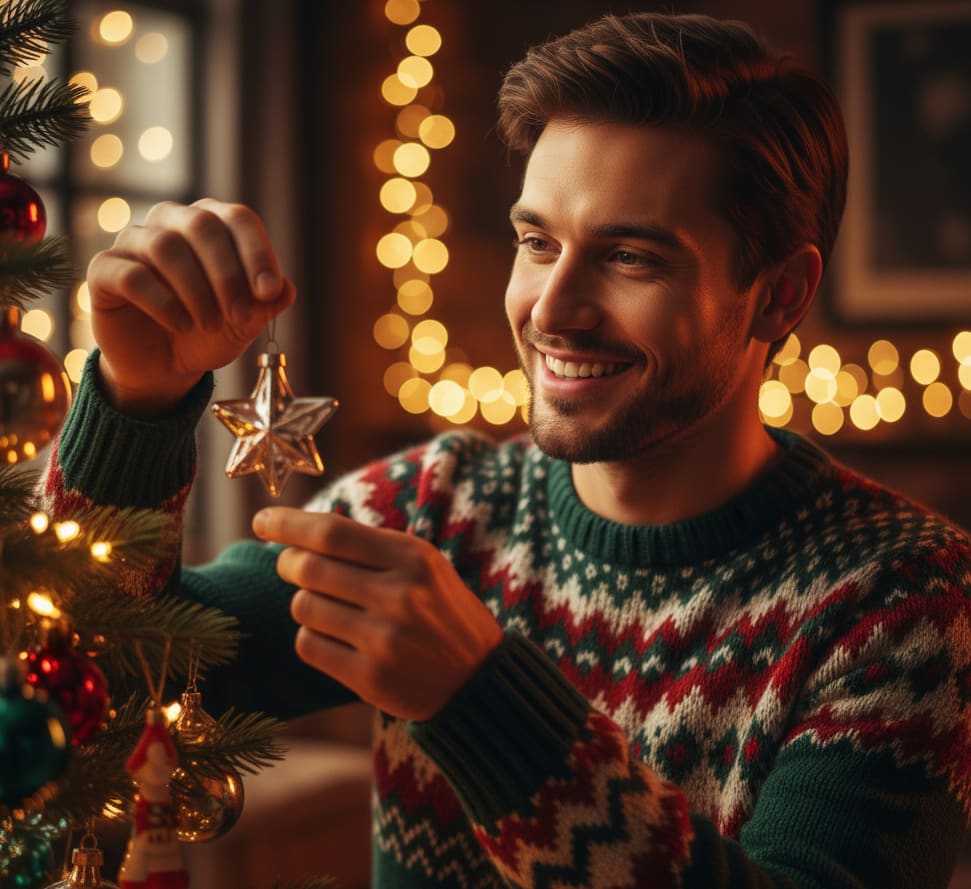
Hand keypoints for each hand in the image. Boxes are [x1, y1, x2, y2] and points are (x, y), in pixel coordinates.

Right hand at [87, 199, 294, 415]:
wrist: (164, 366)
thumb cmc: (207, 332)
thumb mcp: (245, 323)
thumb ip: (265, 304)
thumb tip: (286, 289)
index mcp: (211, 224)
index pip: (237, 218)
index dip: (257, 253)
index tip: (269, 291)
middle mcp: (170, 222)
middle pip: (202, 226)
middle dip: (227, 274)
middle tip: (240, 315)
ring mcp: (133, 242)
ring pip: (166, 247)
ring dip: (197, 290)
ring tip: (210, 324)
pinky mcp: (104, 270)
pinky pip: (132, 275)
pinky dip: (162, 302)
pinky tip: (180, 324)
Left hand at [252, 508, 503, 720]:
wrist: (478, 679)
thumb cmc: (441, 612)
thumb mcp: (424, 566)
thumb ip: (371, 547)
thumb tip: (301, 531)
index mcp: (413, 558)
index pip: (332, 532)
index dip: (289, 523)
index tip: (262, 520)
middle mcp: (400, 595)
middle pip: (309, 568)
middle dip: (287, 562)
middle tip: (288, 564)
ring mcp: (384, 639)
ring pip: (304, 607)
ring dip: (304, 602)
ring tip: (326, 606)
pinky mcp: (370, 677)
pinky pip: (308, 646)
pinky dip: (311, 637)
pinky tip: (334, 637)